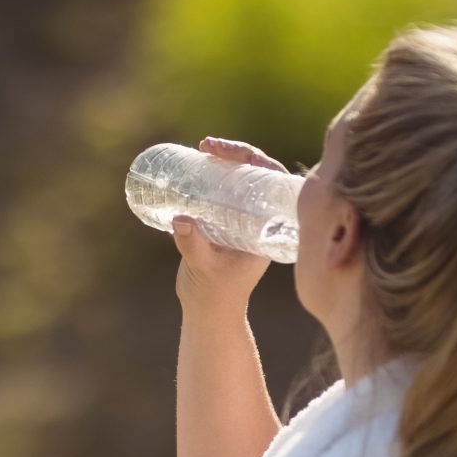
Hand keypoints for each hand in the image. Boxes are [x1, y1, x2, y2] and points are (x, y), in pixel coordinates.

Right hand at [174, 138, 285, 314]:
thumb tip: (181, 219)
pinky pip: (222, 189)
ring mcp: (242, 219)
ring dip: (223, 160)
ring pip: (239, 179)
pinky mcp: (224, 221)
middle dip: (237, 154)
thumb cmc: (215, 294)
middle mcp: (259, 220)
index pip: (274, 184)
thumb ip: (193, 246)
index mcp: (268, 228)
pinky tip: (195, 162)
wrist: (207, 312)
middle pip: (257, 174)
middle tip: (208, 145)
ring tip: (202, 148)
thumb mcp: (204, 268)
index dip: (258, 162)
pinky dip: (211, 173)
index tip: (234, 154)